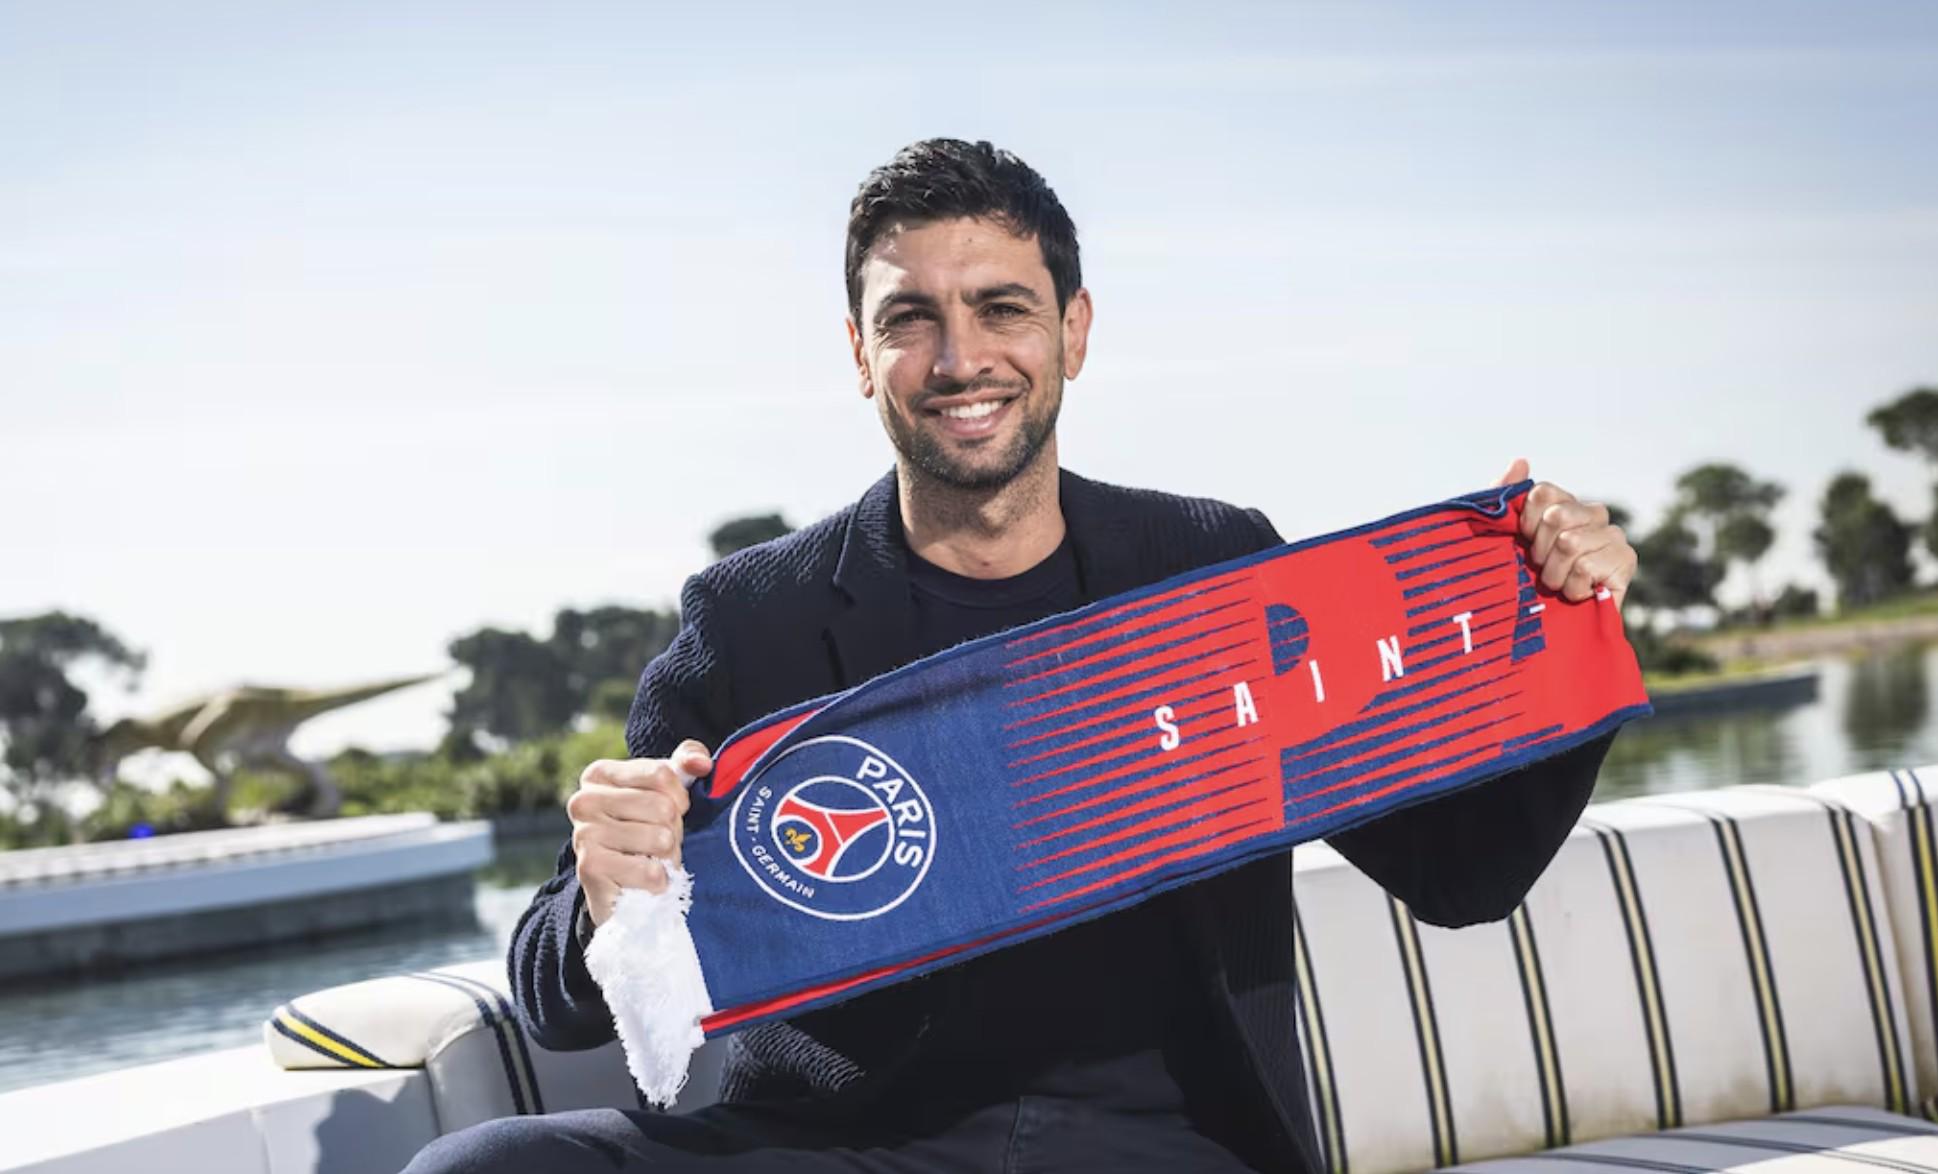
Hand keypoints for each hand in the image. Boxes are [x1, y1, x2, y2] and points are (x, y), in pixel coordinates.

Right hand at [568, 739, 710, 925]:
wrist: (622, 887)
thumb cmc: (647, 829)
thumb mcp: (667, 790)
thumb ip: (686, 763)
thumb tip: (701, 763)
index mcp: (599, 774)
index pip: (661, 774)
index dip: (679, 797)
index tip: (671, 810)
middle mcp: (584, 801)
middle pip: (662, 807)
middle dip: (673, 830)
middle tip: (659, 842)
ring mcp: (583, 834)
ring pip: (660, 839)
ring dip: (667, 856)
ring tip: (652, 860)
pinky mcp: (590, 869)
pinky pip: (650, 871)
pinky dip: (658, 881)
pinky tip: (644, 881)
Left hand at [1494, 458, 1636, 608]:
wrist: (1557, 632)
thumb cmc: (1529, 584)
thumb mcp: (1506, 541)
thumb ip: (1505, 498)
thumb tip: (1521, 462)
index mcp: (1566, 504)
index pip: (1542, 493)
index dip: (1526, 523)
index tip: (1524, 544)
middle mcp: (1594, 514)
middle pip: (1556, 516)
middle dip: (1540, 552)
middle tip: (1543, 570)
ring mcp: (1614, 536)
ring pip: (1570, 543)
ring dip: (1555, 575)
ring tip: (1559, 585)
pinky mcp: (1626, 561)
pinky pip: (1586, 567)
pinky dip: (1573, 589)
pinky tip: (1580, 595)